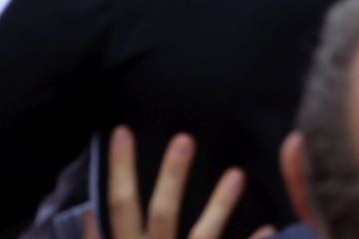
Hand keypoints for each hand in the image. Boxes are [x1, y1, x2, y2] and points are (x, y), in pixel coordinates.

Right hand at [83, 127, 269, 238]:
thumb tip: (87, 213)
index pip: (119, 206)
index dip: (120, 170)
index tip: (122, 130)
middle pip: (160, 214)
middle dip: (171, 177)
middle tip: (185, 137)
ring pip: (201, 236)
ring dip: (219, 206)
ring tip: (237, 173)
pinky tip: (271, 228)